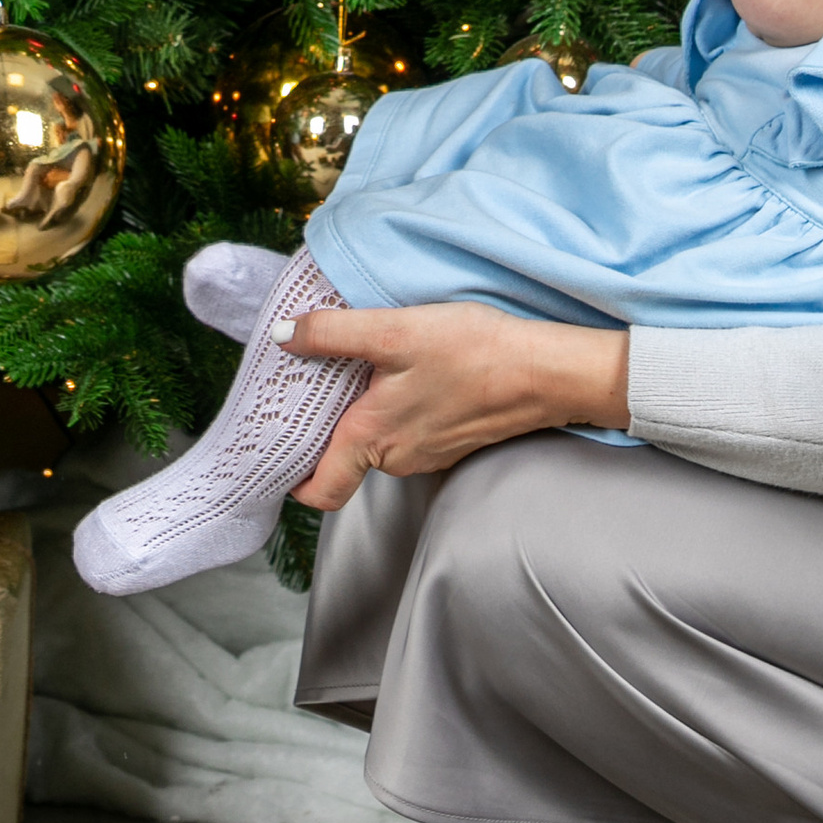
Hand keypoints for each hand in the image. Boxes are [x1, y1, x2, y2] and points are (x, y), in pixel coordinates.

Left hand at [280, 298, 630, 510]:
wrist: (545, 372)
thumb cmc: (474, 352)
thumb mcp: (395, 332)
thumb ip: (333, 335)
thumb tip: (282, 335)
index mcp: (372, 438)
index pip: (318, 490)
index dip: (292, 479)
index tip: (277, 451)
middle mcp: (397, 458)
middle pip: (345, 457)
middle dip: (328, 425)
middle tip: (314, 382)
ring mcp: (428, 453)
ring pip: (379, 442)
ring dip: (367, 412)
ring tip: (362, 367)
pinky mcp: (453, 440)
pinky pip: (409, 431)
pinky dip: (400, 408)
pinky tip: (410, 372)